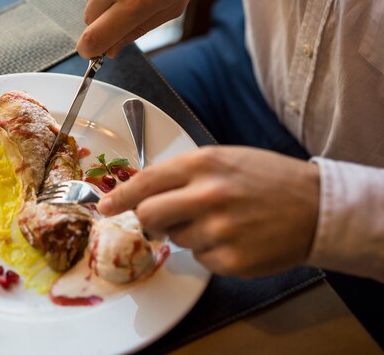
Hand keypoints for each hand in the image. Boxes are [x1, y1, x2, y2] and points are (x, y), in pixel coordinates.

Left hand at [97, 146, 320, 277]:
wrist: (316, 206)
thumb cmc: (267, 178)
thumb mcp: (223, 159)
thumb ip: (182, 173)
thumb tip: (143, 191)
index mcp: (203, 164)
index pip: (145, 181)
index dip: (119, 196)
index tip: (103, 206)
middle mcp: (207, 196)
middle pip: (148, 214)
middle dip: (149, 219)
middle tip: (160, 219)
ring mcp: (218, 230)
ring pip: (174, 239)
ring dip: (188, 233)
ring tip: (220, 221)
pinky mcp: (230, 259)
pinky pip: (199, 259)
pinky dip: (209, 251)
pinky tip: (234, 238)